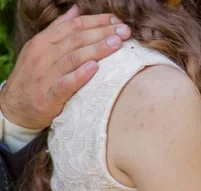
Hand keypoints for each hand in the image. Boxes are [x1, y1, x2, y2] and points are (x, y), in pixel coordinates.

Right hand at [0, 5, 130, 129]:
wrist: (14, 108)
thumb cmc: (33, 77)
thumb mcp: (40, 49)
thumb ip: (58, 29)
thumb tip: (76, 10)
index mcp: (42, 42)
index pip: (73, 26)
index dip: (96, 21)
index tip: (116, 20)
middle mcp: (42, 56)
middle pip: (76, 40)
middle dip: (102, 33)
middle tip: (124, 31)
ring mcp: (44, 77)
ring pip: (72, 59)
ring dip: (96, 50)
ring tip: (116, 44)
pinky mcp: (47, 98)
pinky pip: (65, 85)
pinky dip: (79, 76)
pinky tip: (94, 68)